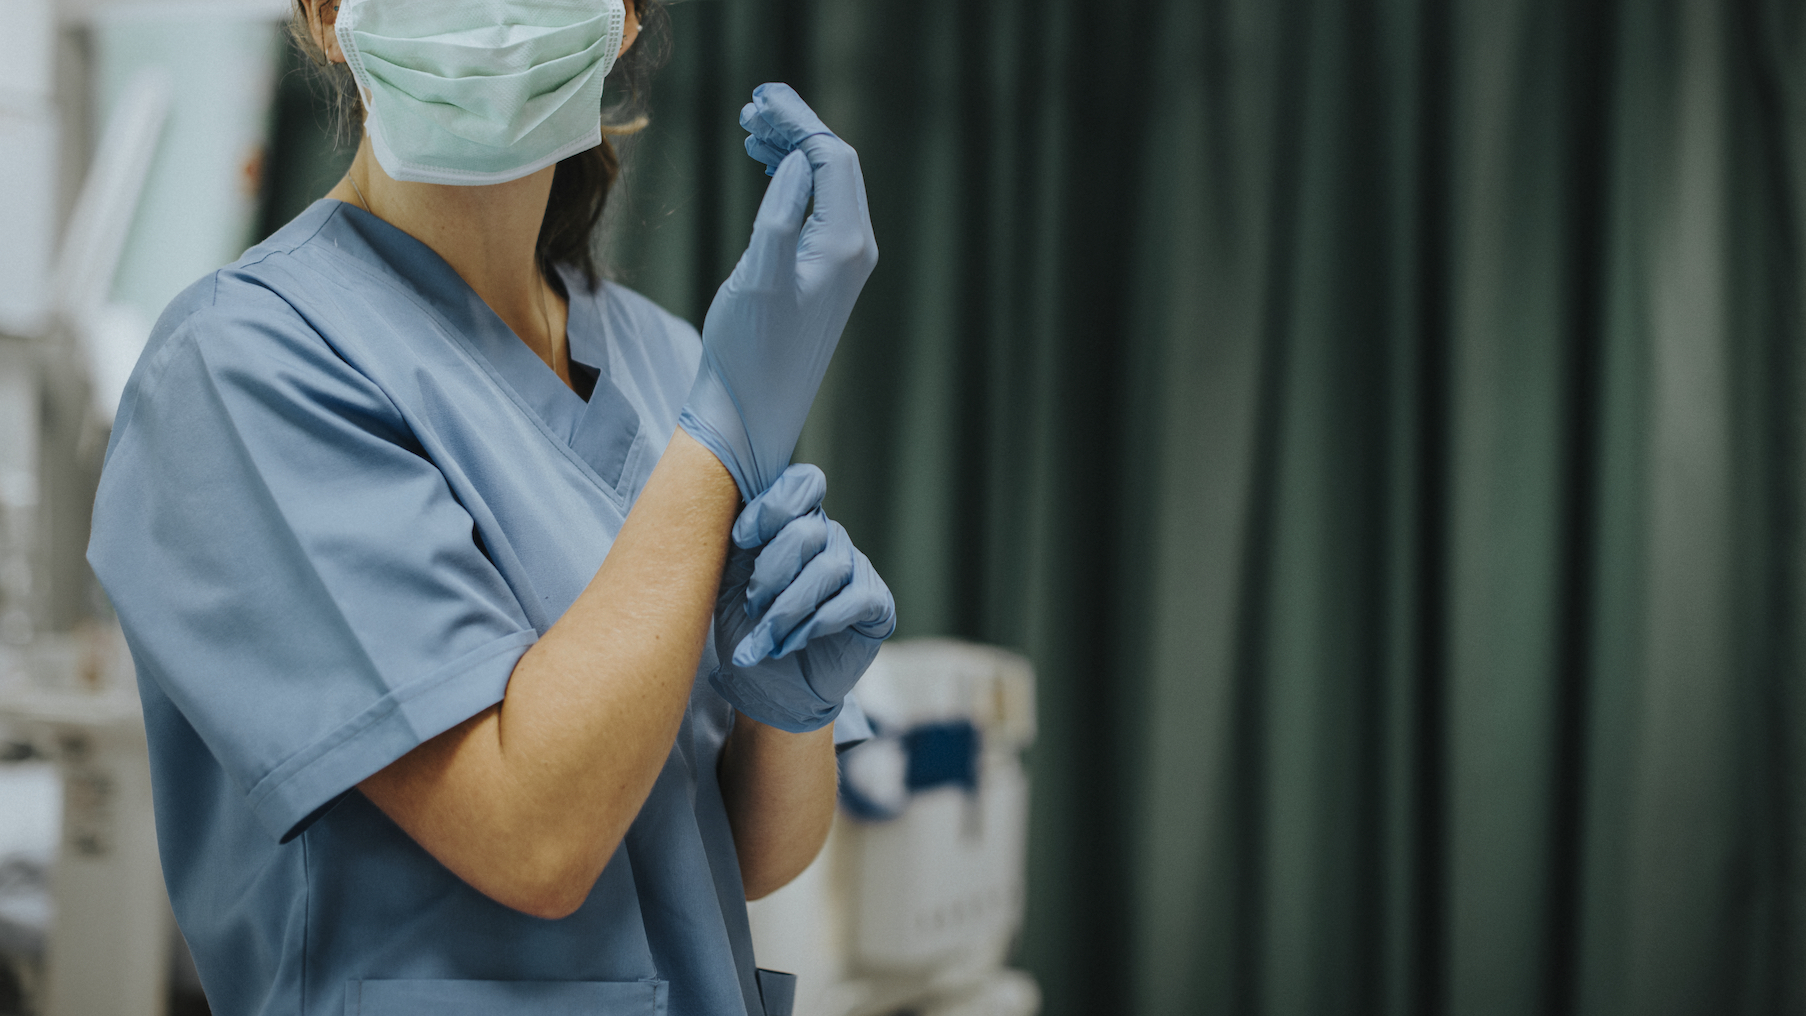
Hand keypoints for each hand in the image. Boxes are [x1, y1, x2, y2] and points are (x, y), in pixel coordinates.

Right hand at [678, 84, 877, 500]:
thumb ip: (781, 213)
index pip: (832, 157)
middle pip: (835, 164)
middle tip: (750, 108)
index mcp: (844, 245)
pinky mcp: (824, 276)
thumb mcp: (758, 277)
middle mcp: (854, 250)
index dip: (798, 120)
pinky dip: (792, 180)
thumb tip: (797, 161)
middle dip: (796, 129)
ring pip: (826, 184)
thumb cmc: (748, 352)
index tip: (758, 99)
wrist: (751, 412)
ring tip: (750, 131)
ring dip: (792, 151)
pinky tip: (766, 170)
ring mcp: (843, 264)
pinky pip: (817, 209)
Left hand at [710, 464, 895, 732]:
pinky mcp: (876, 604)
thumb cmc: (746, 628)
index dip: (772, 506)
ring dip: (787, 608)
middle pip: (808, 530)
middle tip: (752, 607)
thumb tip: (732, 512)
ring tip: (765, 638)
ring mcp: (856, 568)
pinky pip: (854, 599)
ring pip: (828, 568)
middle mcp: (829, 538)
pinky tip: (793, 643)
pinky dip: (817, 623)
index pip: (802, 484)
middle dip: (771, 572)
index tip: (740, 539)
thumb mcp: (729, 581)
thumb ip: (738, 543)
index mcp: (794, 522)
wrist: (767, 687)